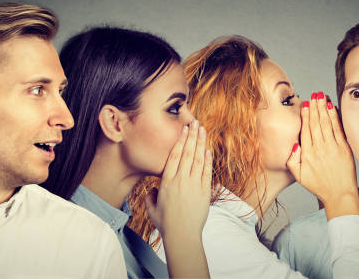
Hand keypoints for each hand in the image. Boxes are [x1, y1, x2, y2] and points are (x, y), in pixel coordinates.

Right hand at [144, 119, 212, 239]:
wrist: (182, 236)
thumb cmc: (166, 224)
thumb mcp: (151, 209)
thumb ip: (150, 196)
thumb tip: (153, 189)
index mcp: (166, 181)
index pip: (174, 155)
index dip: (180, 140)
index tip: (183, 130)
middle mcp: (181, 180)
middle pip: (187, 153)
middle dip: (191, 136)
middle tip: (195, 123)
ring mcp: (194, 185)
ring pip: (198, 159)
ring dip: (200, 143)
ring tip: (203, 130)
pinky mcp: (204, 192)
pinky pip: (207, 172)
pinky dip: (207, 160)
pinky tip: (208, 150)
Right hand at [287, 92, 358, 219]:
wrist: (339, 195)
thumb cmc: (318, 186)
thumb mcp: (299, 176)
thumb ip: (292, 160)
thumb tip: (294, 145)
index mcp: (307, 154)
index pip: (306, 129)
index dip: (306, 114)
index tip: (306, 103)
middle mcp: (319, 148)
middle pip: (316, 123)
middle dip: (315, 106)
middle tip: (314, 94)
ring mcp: (332, 148)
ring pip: (326, 123)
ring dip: (324, 108)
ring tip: (322, 96)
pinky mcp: (344, 149)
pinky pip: (338, 129)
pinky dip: (335, 117)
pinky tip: (333, 108)